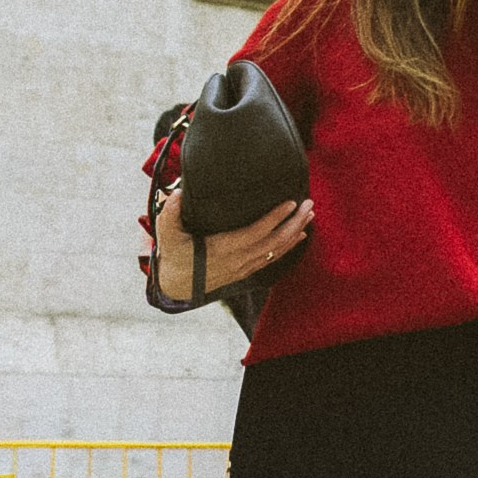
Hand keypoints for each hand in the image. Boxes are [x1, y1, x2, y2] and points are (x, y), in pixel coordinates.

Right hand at [153, 183, 312, 300]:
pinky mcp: (246, 270)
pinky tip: (300, 235)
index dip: (275, 218)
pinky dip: (289, 246)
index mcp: (222, 249)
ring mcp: (244, 267)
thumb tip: (176, 193)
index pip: (256, 232)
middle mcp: (238, 260)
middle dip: (294, 223)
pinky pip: (273, 258)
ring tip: (310, 215)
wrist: (177, 285)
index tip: (290, 203)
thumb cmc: (174, 255)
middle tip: (309, 205)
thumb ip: (170, 213)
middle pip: (274, 242)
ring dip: (296, 232)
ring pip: (277, 251)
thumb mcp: (167, 234)